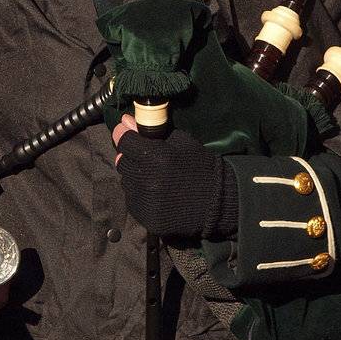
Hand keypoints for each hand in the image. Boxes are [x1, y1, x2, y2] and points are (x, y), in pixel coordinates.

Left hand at [112, 124, 237, 239]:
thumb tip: (125, 121)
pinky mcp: (146, 218)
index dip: (124, 135)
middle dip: (131, 157)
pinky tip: (156, 194)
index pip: (124, 142)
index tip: (125, 132)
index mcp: (156, 157)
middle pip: (122, 162)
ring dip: (135, 177)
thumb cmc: (200, 165)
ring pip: (126, 182)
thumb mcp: (181, 141)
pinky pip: (132, 201)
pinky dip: (140, 196)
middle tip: (146, 159)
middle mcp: (146, 180)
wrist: (217, 202)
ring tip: (153, 178)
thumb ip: (151, 131)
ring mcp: (145, 202)